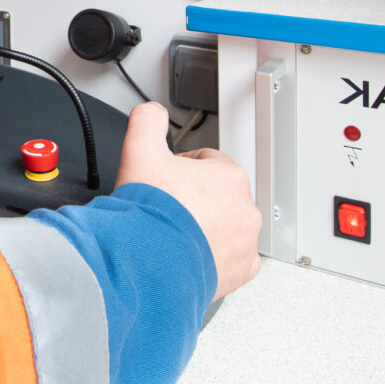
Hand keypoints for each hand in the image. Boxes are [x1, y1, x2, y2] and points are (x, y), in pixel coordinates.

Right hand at [114, 102, 261, 301]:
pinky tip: (191, 253)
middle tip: (167, 209)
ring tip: (175, 233)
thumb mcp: (139, 151)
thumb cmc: (148, 213)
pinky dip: (215, 255)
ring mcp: (245, 241)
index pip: (206, 162)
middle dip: (195, 199)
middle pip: (218, 195)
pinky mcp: (241, 270)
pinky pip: (233, 257)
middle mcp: (244, 209)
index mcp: (229, 177)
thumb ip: (147, 121)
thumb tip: (152, 113)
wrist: (145, 263)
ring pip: (226, 225)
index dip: (179, 170)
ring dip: (205, 227)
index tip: (164, 183)